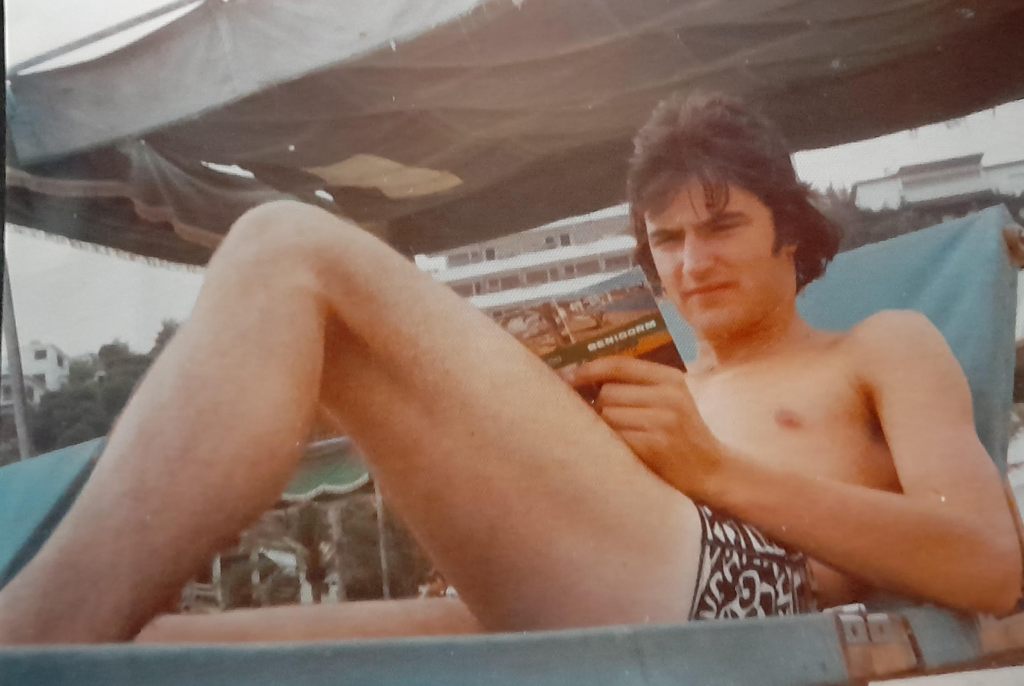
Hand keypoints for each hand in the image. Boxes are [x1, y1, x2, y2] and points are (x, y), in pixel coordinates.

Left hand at [569, 357, 723, 498]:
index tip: (570, 377)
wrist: (711, 471)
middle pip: (608, 392)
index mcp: (671, 378)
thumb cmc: (681, 435)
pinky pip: (614, 437)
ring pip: (607, 415)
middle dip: (601, 407)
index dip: (590, 369)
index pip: (619, 365)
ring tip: (624, 437)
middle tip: (613, 422)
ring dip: (605, 427)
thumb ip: (638, 385)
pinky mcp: (654, 445)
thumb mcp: (670, 400)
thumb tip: (585, 376)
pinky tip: (625, 450)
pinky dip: (612, 444)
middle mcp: (668, 396)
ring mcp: (662, 421)